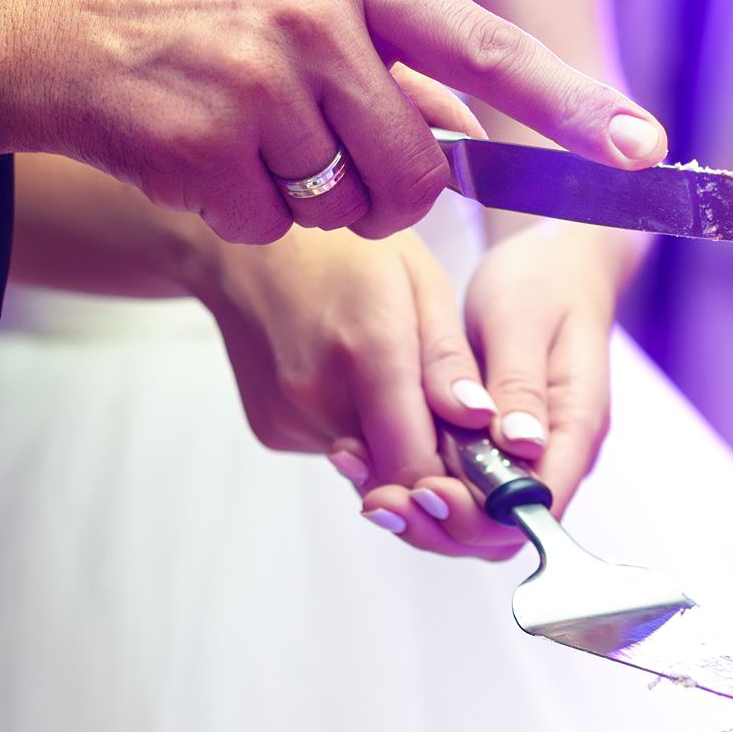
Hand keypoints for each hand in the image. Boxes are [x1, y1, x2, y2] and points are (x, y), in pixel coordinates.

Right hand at [0, 0, 667, 245]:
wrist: (46, 32)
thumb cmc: (186, 19)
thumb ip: (385, 52)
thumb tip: (473, 130)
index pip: (488, 46)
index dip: (569, 104)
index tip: (639, 148)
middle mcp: (314, 16)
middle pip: (421, 168)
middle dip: (387, 197)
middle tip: (320, 163)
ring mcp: (259, 80)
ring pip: (351, 209)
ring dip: (310, 207)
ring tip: (247, 144)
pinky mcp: (208, 147)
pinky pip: (276, 228)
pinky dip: (245, 219)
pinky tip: (200, 162)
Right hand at [194, 228, 520, 551]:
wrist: (244, 249)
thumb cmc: (343, 251)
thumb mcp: (418, 280)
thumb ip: (447, 359)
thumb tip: (482, 422)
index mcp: (367, 352)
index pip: (421, 468)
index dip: (460, 482)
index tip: (488, 465)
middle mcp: (319, 398)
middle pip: (396, 477)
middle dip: (435, 468)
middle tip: (455, 426)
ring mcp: (289, 420)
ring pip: (369, 468)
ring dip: (397, 447)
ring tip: (398, 384)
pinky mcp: (273, 431)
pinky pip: (339, 451)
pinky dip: (361, 433)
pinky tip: (356, 384)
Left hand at [357, 221, 632, 557]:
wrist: (549, 268)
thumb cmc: (542, 285)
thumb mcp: (524, 321)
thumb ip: (520, 383)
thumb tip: (518, 443)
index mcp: (574, 427)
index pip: (537, 505)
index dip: (481, 515)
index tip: (428, 490)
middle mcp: (551, 456)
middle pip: (500, 530)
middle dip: (438, 524)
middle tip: (380, 499)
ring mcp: (520, 458)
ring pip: (471, 520)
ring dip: (417, 514)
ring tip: (362, 484)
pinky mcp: (489, 450)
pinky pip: (454, 488)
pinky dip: (411, 486)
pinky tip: (363, 461)